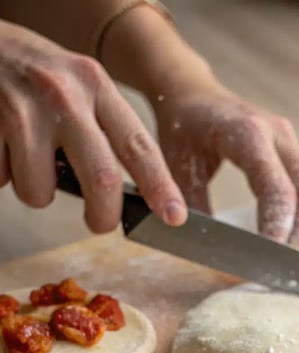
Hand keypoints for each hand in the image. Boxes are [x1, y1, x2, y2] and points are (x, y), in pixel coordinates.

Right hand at [0, 21, 186, 232]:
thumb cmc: (33, 75)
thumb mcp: (77, 87)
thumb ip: (102, 130)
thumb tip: (125, 194)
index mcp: (96, 86)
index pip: (138, 145)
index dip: (160, 186)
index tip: (174, 216)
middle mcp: (65, 95)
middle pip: (101, 179)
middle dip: (103, 216)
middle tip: (100, 223)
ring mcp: (24, 110)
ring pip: (40, 191)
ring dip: (35, 191)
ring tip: (27, 161)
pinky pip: (3, 180)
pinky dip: (3, 175)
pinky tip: (2, 147)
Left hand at [154, 83, 298, 251]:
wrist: (192, 93)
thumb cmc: (181, 129)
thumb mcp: (175, 166)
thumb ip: (190, 205)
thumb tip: (204, 247)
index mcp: (247, 134)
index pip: (278, 188)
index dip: (278, 227)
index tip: (268, 260)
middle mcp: (277, 133)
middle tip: (286, 269)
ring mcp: (290, 140)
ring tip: (291, 260)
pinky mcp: (293, 150)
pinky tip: (292, 239)